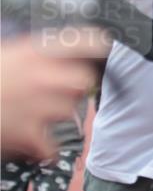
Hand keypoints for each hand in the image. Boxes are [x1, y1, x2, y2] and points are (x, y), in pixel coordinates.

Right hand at [1, 30, 103, 160]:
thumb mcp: (6, 57)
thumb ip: (33, 57)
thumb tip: (61, 64)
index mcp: (30, 51)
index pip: (80, 40)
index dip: (94, 43)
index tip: (103, 44)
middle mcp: (38, 75)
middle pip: (83, 81)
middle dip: (74, 89)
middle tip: (58, 93)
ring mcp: (36, 105)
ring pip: (68, 112)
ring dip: (54, 116)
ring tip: (32, 115)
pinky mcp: (28, 133)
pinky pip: (52, 147)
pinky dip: (42, 150)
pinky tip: (29, 142)